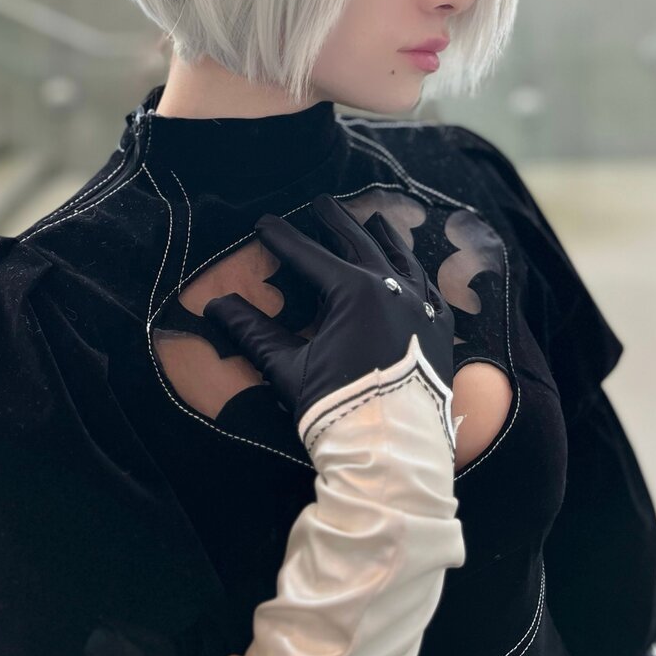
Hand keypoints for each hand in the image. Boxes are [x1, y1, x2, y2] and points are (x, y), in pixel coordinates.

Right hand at [203, 192, 454, 428]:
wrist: (392, 452)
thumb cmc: (337, 407)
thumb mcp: (290, 368)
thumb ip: (254, 332)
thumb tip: (215, 306)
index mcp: (353, 292)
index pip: (309, 256)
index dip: (283, 238)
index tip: (264, 223)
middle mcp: (391, 289)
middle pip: (359, 243)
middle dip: (336, 221)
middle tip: (321, 202)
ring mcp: (422, 307)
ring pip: (401, 259)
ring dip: (384, 237)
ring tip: (374, 220)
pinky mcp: (440, 330)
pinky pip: (429, 290)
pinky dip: (417, 274)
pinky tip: (413, 270)